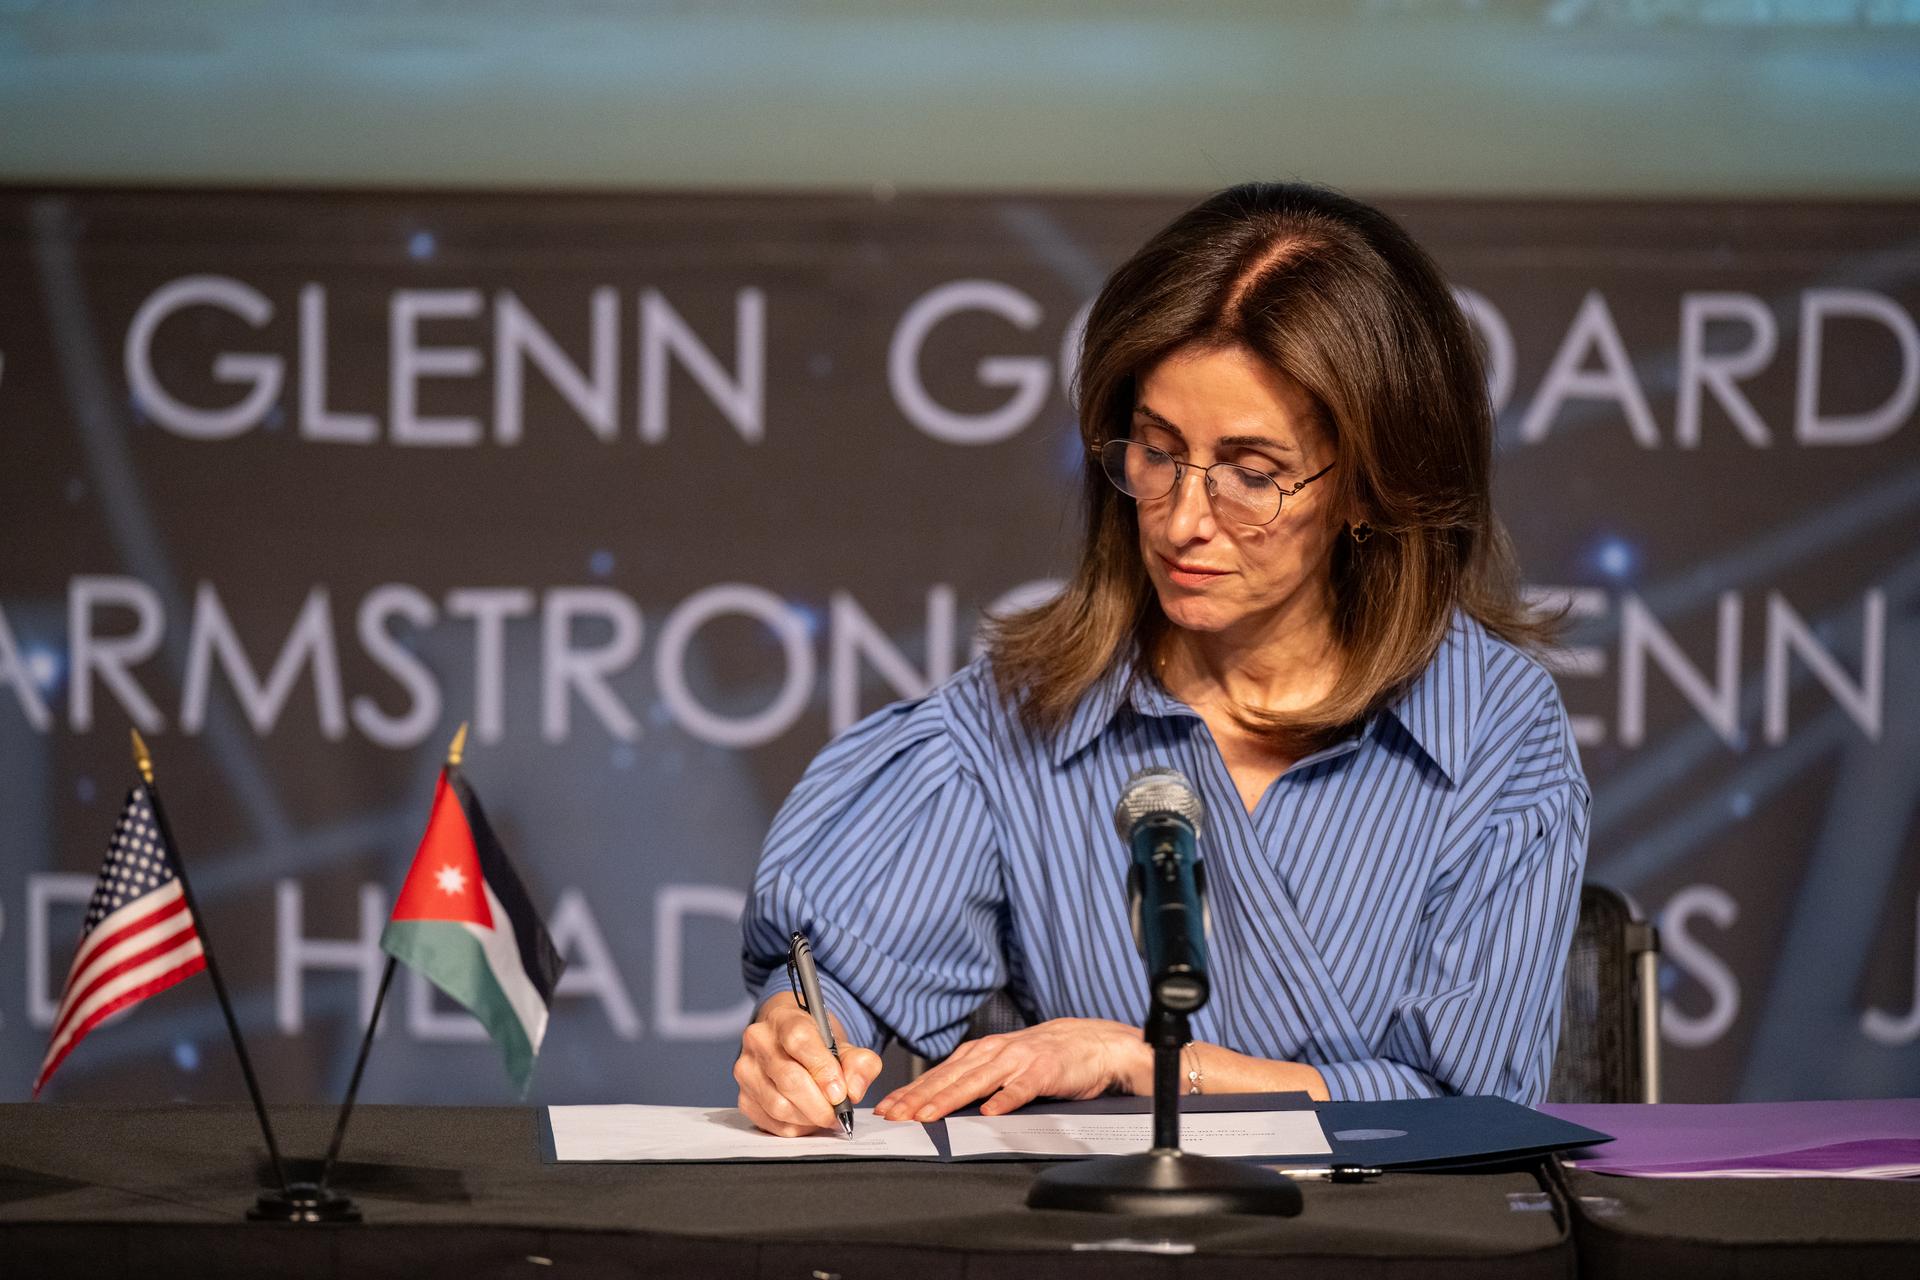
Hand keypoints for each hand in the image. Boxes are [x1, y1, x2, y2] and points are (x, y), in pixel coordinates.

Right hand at [734, 993, 883, 1136]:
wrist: (789, 1043)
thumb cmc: (816, 1043)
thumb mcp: (844, 1044)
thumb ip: (860, 1063)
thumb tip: (854, 1091)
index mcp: (784, 1018)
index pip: (799, 1040)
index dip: (822, 1070)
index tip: (841, 1093)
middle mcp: (759, 1041)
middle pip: (789, 1079)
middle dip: (820, 1104)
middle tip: (839, 1113)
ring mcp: (747, 1070)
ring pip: (779, 1106)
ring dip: (809, 1118)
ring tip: (825, 1115)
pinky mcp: (744, 1097)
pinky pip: (771, 1123)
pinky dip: (796, 1128)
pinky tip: (807, 1118)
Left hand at [873, 1018, 1150, 1122]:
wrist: (1090, 1043)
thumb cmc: (1042, 1058)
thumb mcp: (1001, 1064)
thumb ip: (973, 1079)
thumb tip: (934, 1102)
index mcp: (980, 1053)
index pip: (937, 1075)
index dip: (910, 1092)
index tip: (887, 1109)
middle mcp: (994, 1053)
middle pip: (949, 1078)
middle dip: (918, 1098)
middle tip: (895, 1115)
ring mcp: (1018, 1061)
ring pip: (976, 1081)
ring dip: (950, 1098)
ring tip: (928, 1115)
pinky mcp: (1043, 1072)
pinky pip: (1020, 1088)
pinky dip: (1004, 1099)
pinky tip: (989, 1112)